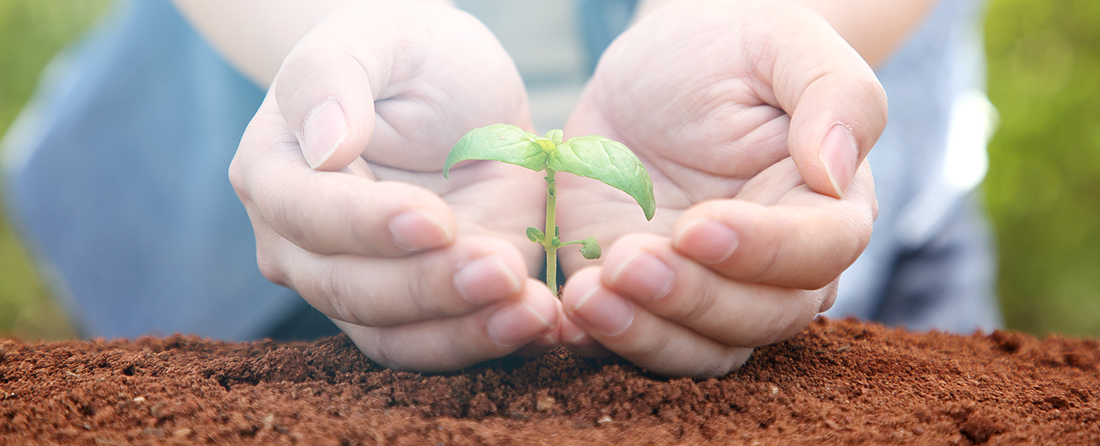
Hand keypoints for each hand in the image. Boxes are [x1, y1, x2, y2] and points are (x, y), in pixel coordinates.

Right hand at [229, 1, 559, 371]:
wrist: (458, 89)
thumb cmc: (408, 53)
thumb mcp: (376, 36)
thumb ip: (332, 77)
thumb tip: (324, 145)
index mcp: (274, 172)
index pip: (306, 214)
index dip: (367, 226)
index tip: (435, 220)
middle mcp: (302, 244)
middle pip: (349, 289)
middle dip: (429, 287)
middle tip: (501, 269)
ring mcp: (360, 284)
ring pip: (394, 336)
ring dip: (465, 331)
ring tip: (533, 310)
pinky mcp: (421, 309)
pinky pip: (441, 346)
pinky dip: (490, 343)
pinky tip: (541, 323)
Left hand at [555, 0, 885, 376]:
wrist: (648, 71)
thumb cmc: (726, 48)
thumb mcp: (782, 42)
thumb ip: (835, 95)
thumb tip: (837, 170)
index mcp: (824, 207)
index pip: (818, 252)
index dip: (763, 252)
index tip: (697, 227)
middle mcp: (776, 267)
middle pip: (759, 317)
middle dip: (692, 298)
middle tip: (628, 261)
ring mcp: (708, 291)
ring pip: (699, 348)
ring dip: (644, 333)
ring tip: (586, 296)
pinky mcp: (644, 301)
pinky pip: (632, 342)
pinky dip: (599, 342)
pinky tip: (562, 320)